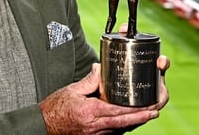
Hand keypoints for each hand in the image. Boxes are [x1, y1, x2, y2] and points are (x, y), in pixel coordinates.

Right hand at [39, 60, 168, 134]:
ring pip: (120, 128)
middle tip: (154, 111)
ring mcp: (95, 134)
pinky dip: (123, 126)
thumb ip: (89, 80)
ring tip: (148, 115)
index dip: (135, 109)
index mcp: (90, 111)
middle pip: (123, 122)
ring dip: (135, 122)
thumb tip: (100, 69)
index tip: (147, 105)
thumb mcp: (71, 90)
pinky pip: (113, 132)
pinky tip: (131, 122)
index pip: (117, 110)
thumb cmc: (54, 109)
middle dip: (141, 117)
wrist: (43, 126)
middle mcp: (95, 125)